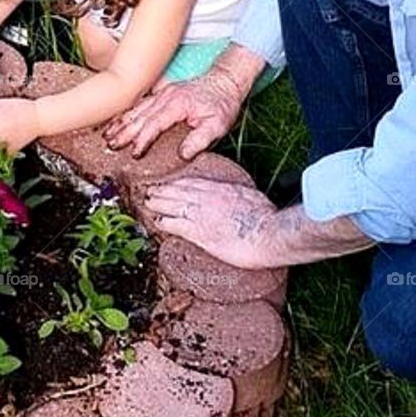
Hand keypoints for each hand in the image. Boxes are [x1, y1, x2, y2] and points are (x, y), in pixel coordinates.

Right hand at [104, 66, 245, 159]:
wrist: (225, 82)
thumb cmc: (222, 105)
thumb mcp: (218, 125)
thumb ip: (200, 140)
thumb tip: (183, 154)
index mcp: (177, 104)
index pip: (154, 124)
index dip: (143, 139)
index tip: (134, 153)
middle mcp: (166, 96)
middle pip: (139, 116)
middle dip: (123, 131)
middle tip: (110, 145)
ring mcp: (162, 93)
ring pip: (136, 108)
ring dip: (121, 122)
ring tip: (107, 134)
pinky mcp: (162, 93)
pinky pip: (140, 103)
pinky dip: (127, 112)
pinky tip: (118, 120)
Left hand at [144, 178, 276, 268]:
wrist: (268, 233)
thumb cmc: (267, 218)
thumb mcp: (252, 196)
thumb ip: (240, 195)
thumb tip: (239, 198)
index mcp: (221, 188)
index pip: (193, 183)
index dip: (179, 184)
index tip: (171, 184)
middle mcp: (208, 198)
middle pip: (179, 190)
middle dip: (163, 191)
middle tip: (151, 191)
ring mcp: (201, 214)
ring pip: (172, 204)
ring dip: (158, 204)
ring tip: (148, 203)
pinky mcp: (199, 232)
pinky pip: (175, 224)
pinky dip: (164, 222)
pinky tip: (156, 222)